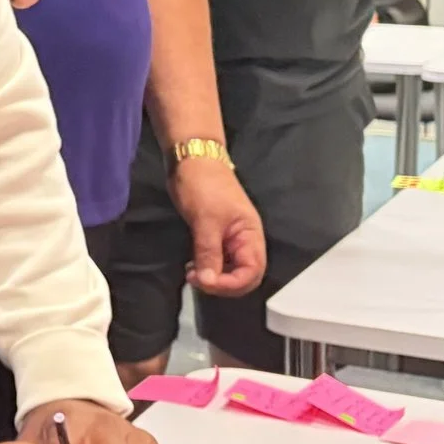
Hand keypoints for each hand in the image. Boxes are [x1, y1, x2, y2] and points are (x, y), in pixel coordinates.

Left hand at [168, 156, 266, 296]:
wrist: (191, 159)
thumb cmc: (204, 185)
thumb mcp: (206, 220)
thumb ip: (209, 253)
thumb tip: (209, 282)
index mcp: (251, 235)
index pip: (252, 272)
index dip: (232, 284)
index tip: (207, 282)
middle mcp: (244, 240)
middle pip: (244, 276)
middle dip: (222, 284)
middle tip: (197, 279)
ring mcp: (230, 239)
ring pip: (229, 270)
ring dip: (213, 278)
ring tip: (192, 273)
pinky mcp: (215, 236)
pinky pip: (217, 261)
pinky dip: (207, 268)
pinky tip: (192, 267)